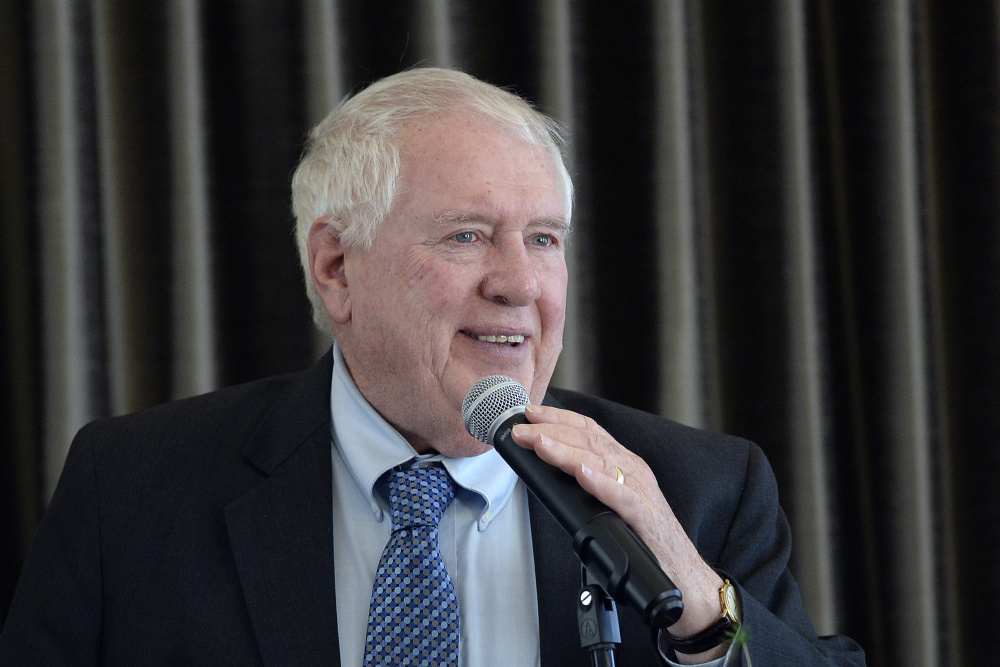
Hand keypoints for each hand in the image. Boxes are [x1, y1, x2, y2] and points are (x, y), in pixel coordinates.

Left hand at [511, 404, 727, 662]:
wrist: (683, 576)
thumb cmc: (645, 542)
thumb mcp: (611, 504)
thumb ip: (587, 488)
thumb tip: (547, 477)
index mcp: (624, 465)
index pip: (589, 430)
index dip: (558, 418)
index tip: (529, 413)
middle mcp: (633, 471)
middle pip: (589, 440)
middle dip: (551, 430)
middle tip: (521, 429)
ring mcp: (641, 491)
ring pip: (601, 461)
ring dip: (566, 451)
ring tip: (540, 443)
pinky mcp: (646, 518)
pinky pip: (623, 496)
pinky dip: (600, 482)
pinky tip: (581, 473)